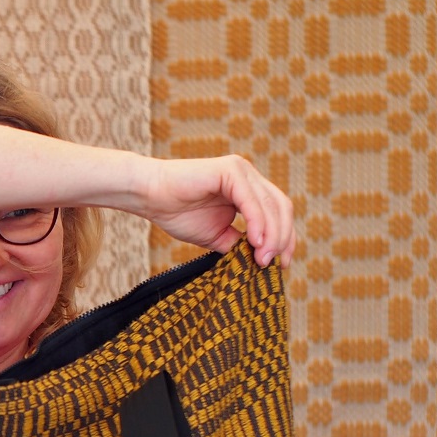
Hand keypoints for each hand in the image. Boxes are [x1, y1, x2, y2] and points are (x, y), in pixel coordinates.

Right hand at [148, 154, 295, 268]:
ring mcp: (242, 171)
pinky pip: (251, 200)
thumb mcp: (215, 236)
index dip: (285, 239)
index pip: (278, 213)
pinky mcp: (230, 171)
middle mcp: (249, 177)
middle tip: (276, 264)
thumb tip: (259, 260)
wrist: (150, 196)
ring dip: (272, 235)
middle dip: (283, 238)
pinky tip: (256, 241)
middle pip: (281, 208)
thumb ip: (238, 243)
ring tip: (264, 259)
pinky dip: (257, 222)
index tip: (282, 264)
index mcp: (248, 190)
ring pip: (270, 204)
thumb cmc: (177, 212)